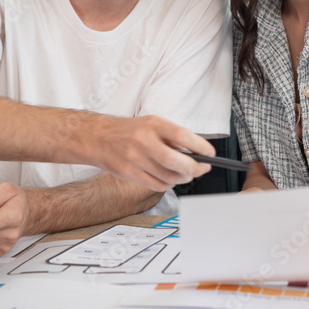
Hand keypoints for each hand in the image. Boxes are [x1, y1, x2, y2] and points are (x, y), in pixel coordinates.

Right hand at [90, 115, 212, 191]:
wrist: (99, 138)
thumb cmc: (130, 131)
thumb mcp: (152, 124)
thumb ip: (172, 137)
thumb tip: (197, 153)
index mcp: (153, 124)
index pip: (183, 136)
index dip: (200, 146)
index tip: (210, 154)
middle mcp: (144, 140)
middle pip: (176, 161)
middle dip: (194, 169)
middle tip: (201, 169)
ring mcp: (135, 158)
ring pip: (168, 177)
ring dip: (182, 178)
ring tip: (184, 174)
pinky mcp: (129, 173)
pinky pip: (157, 185)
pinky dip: (168, 184)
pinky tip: (168, 178)